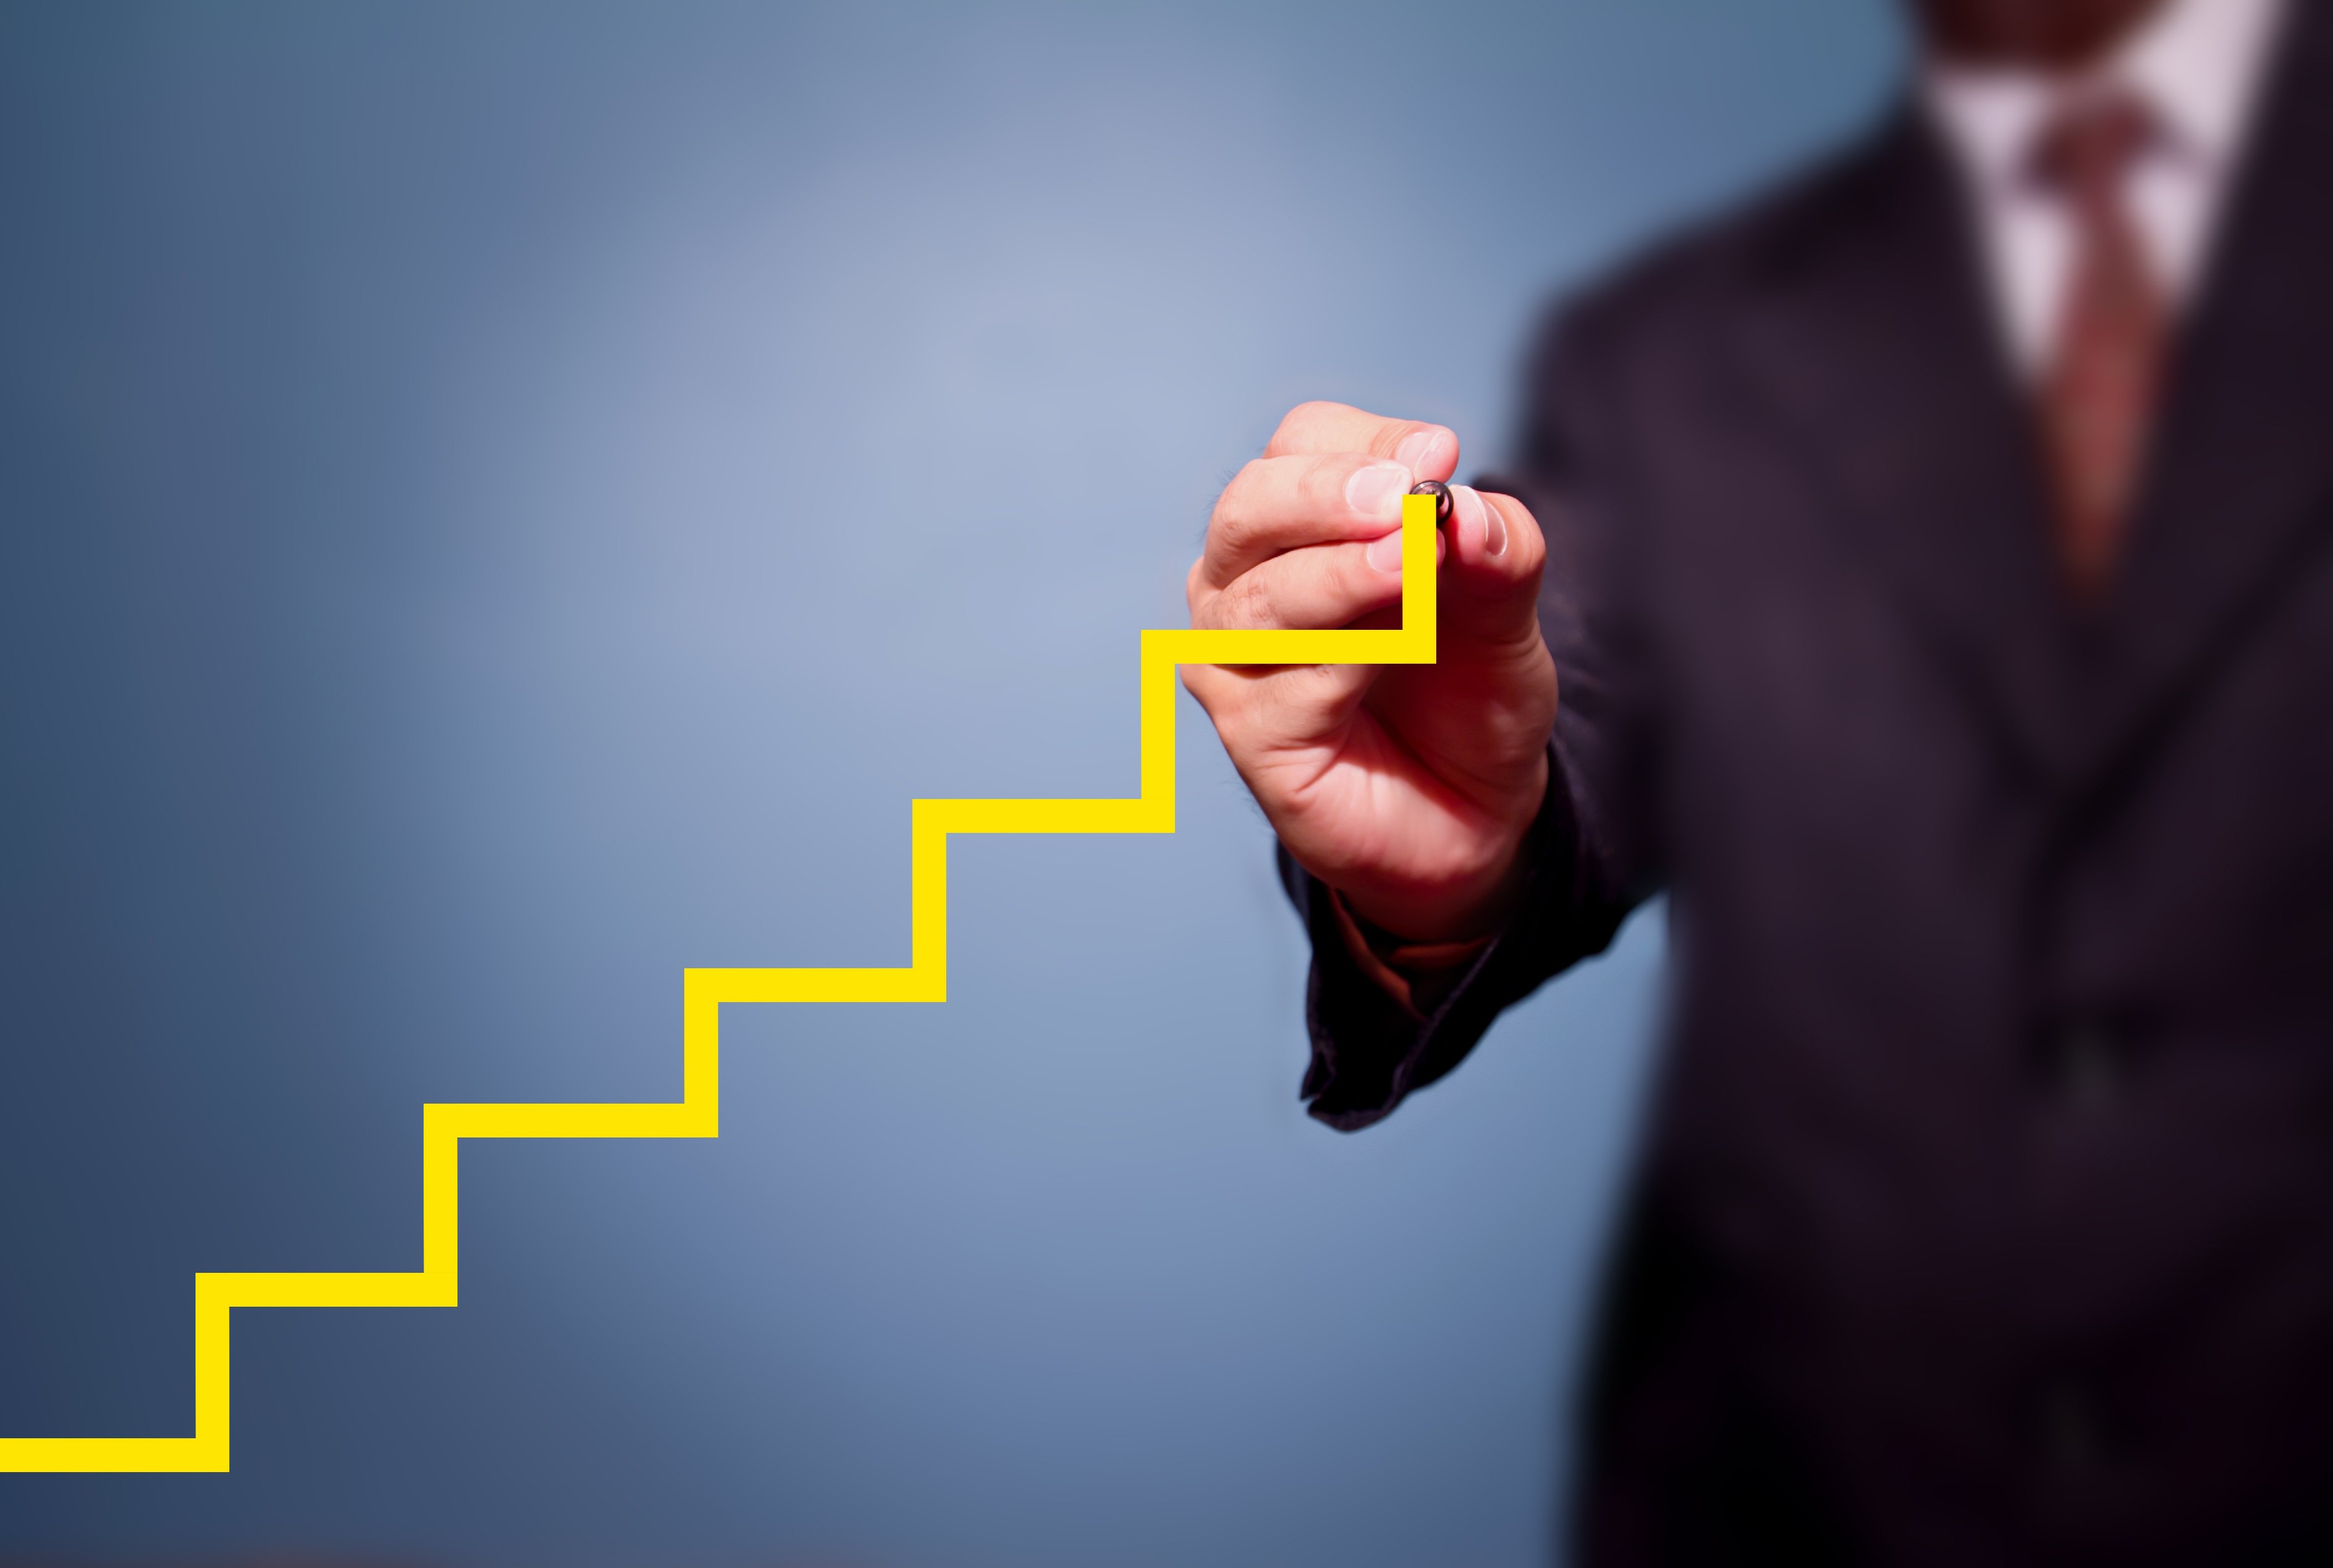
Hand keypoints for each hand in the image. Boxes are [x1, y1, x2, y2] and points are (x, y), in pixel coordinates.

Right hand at [1182, 402, 1555, 941]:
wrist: (1475, 807)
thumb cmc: (1466, 687)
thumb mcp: (1505, 604)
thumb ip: (1494, 548)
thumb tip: (1464, 511)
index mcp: (1296, 522)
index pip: (1303, 446)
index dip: (1368, 444)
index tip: (1439, 455)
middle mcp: (1243, 580)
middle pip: (1251, 508)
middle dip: (1327, 497)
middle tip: (1401, 499)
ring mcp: (1234, 659)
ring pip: (1258, 601)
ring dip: (1338, 579)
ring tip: (1413, 570)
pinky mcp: (1249, 736)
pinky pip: (1281, 689)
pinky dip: (1342, 663)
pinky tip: (1393, 657)